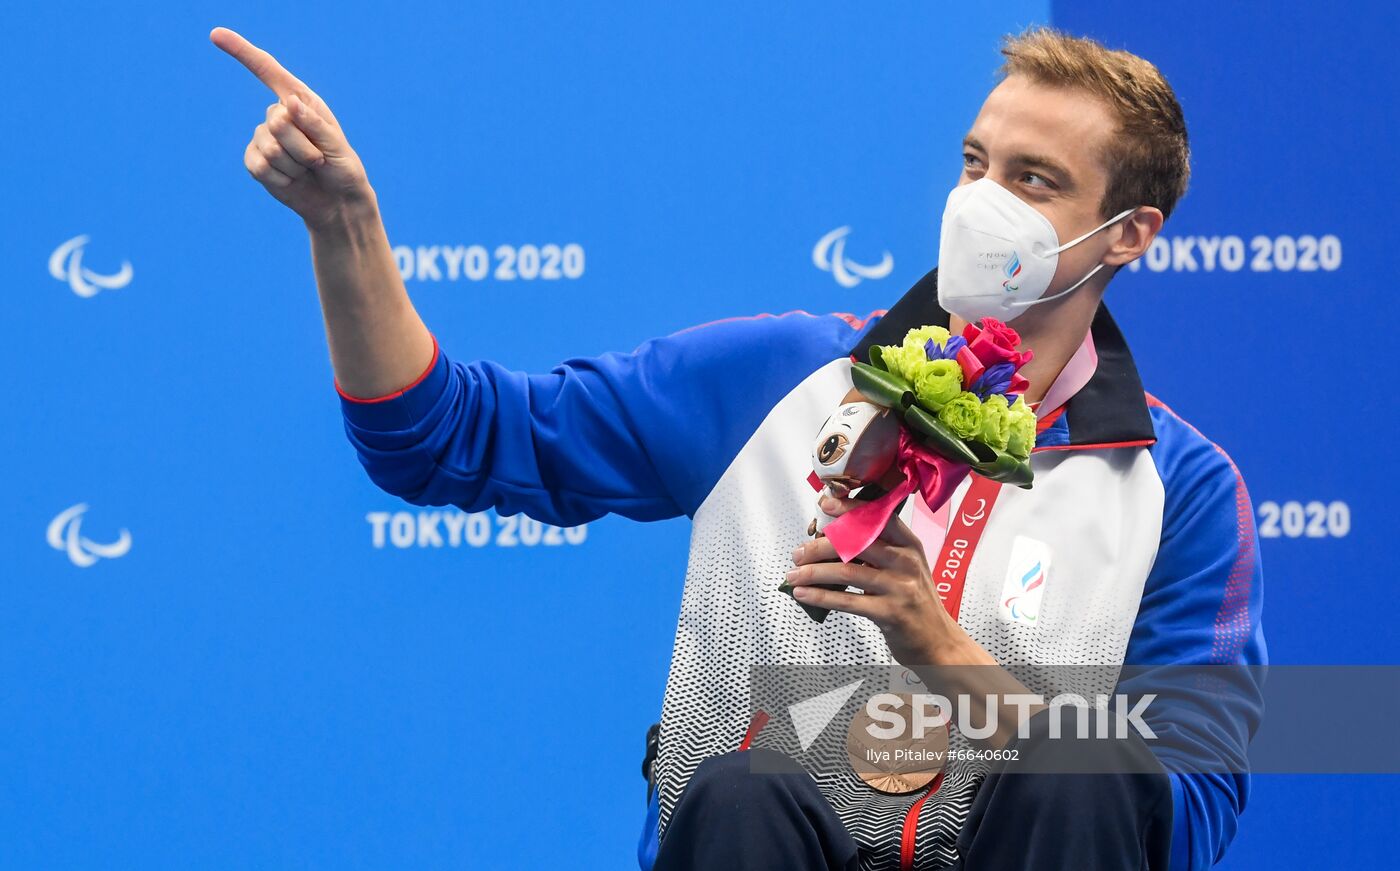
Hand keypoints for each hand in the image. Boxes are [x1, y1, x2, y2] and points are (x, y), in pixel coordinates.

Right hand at [210, 27, 372, 228]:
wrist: (336, 202)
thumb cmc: (342, 170)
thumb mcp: (337, 147)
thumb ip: (315, 125)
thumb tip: (288, 103)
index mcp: (301, 101)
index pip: (267, 71)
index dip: (242, 52)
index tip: (216, 35)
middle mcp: (279, 115)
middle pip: (277, 121)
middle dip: (303, 146)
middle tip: (318, 160)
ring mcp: (264, 138)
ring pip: (271, 147)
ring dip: (295, 165)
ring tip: (308, 170)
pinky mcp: (255, 161)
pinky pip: (259, 165)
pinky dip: (281, 179)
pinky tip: (291, 181)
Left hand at [786, 493, 960, 666]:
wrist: (938, 642)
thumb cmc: (915, 603)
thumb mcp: (905, 569)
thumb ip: (878, 552)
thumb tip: (832, 540)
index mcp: (909, 545)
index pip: (878, 517)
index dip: (850, 508)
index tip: (826, 504)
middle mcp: (907, 562)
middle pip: (856, 542)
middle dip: (819, 546)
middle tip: (798, 553)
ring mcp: (901, 588)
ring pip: (847, 572)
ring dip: (813, 572)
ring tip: (794, 575)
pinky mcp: (891, 613)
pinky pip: (848, 601)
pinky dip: (820, 596)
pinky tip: (804, 594)